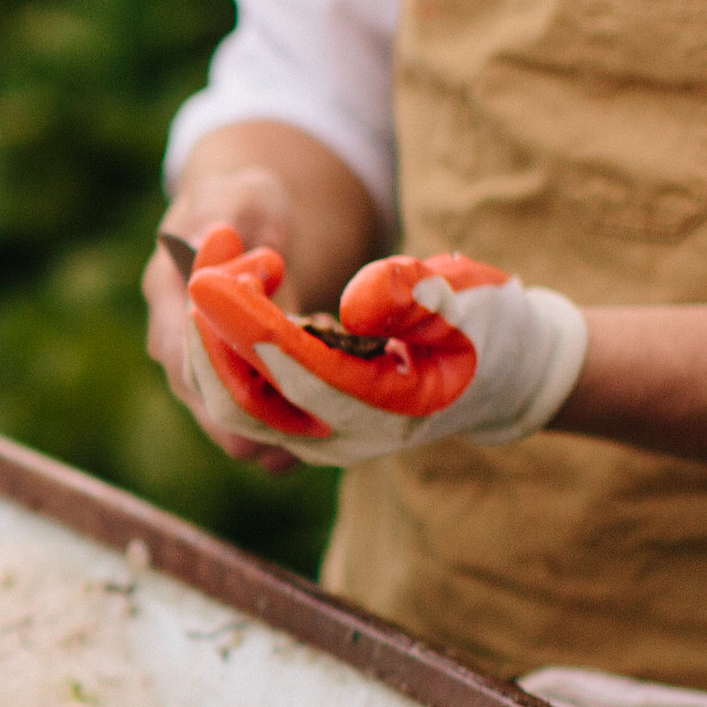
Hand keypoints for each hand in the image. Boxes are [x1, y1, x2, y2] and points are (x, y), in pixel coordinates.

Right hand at [144, 162, 309, 473]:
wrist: (247, 223)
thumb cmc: (245, 204)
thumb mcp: (240, 194)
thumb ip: (226, 218)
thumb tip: (208, 243)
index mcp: (167, 296)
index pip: (181, 351)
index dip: (217, 380)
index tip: (260, 402)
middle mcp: (175, 345)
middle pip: (201, 400)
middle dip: (247, 423)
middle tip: (292, 440)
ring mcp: (200, 370)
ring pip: (225, 423)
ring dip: (266, 437)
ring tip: (306, 444)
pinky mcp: (231, 386)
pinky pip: (249, 425)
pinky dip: (279, 438)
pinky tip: (310, 442)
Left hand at [179, 236, 588, 467]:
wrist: (502, 377)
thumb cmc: (488, 328)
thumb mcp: (467, 302)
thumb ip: (414, 298)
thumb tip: (354, 303)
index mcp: (386, 409)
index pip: (296, 372)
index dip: (247, 326)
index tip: (209, 279)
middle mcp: (341, 438)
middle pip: (242, 404)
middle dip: (211, 335)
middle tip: (204, 268)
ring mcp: (316, 437)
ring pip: (231, 404)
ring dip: (209, 339)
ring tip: (212, 268)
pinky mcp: (300, 422)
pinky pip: (242, 395)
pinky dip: (222, 346)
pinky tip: (226, 291)